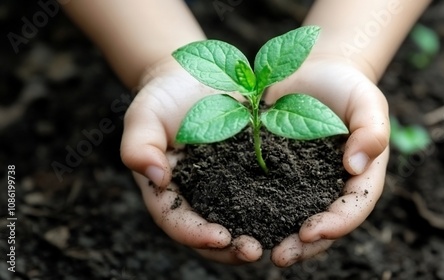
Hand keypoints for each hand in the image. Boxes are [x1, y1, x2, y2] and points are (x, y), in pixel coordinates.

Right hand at [120, 59, 262, 263]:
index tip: (220, 238)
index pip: (177, 221)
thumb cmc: (163, 96)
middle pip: (210, 234)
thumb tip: (156, 177)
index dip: (196, 234)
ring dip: (258, 235)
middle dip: (230, 250)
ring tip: (280, 242)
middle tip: (254, 252)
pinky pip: (263, 195)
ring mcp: (225, 187)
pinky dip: (277, 208)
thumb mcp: (144, 114)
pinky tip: (297, 211)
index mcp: (168, 191)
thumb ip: (140, 145)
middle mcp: (198, 196)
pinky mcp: (249, 172)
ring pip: (240, 222)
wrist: (193, 77)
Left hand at [264, 54, 389, 266]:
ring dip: (277, 237)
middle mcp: (332, 187)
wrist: (317, 74)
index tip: (312, 231)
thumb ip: (371, 132)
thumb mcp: (367, 102)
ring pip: (294, 218)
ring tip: (255, 249)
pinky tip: (235, 220)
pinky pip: (268, 196)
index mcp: (362, 178)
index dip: (336, 224)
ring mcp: (305, 184)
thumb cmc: (348, 87)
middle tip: (280, 257)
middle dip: (303, 245)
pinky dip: (255, 211)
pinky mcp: (278, 174)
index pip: (354, 207)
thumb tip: (356, 166)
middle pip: (323, 225)